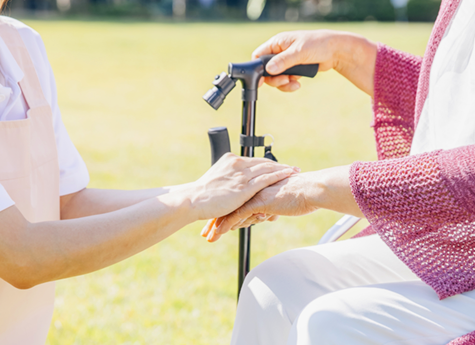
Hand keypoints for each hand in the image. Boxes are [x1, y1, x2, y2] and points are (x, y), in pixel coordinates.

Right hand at [187, 153, 298, 220]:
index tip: (279, 166)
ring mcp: (241, 174)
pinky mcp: (244, 186)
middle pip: (264, 162)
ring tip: (295, 171)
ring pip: (268, 168)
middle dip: (279, 165)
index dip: (268, 164)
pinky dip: (279, 175)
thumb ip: (227, 181)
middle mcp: (237, 164)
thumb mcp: (216, 182)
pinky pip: (266, 178)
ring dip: (283, 169)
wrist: (193, 200)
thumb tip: (233, 188)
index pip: (254, 161)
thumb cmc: (201, 195)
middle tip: (292, 167)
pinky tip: (289, 175)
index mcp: (230, 160)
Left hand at [202, 173, 316, 241]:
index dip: (222, 211)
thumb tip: (264, 214)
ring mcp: (253, 194)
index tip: (213, 221)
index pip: (234, 200)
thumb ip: (268, 207)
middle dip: (215, 220)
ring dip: (217, 225)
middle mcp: (251, 188)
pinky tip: (218, 232)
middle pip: (227, 205)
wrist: (310, 190)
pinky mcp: (258, 201)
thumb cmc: (299, 195)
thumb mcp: (279, 201)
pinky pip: (238, 214)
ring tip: (208, 236)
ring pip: (229, 211)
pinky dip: (226, 224)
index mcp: (254, 186)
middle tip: (205, 231)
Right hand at [253, 30, 376, 95]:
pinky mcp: (293, 70)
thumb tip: (268, 70)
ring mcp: (286, 62)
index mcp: (277, 43)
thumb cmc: (318, 44)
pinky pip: (285, 81)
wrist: (336, 51)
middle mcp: (279, 52)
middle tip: (284, 81)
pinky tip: (298, 84)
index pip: (259, 56)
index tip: (261, 80)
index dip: (257, 68)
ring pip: (276, 78)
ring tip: (294, 84)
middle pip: (266, 70)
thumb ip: (283, 61)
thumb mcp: (299, 52)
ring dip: (283, 84)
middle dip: (274, 79)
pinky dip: (290, 85)